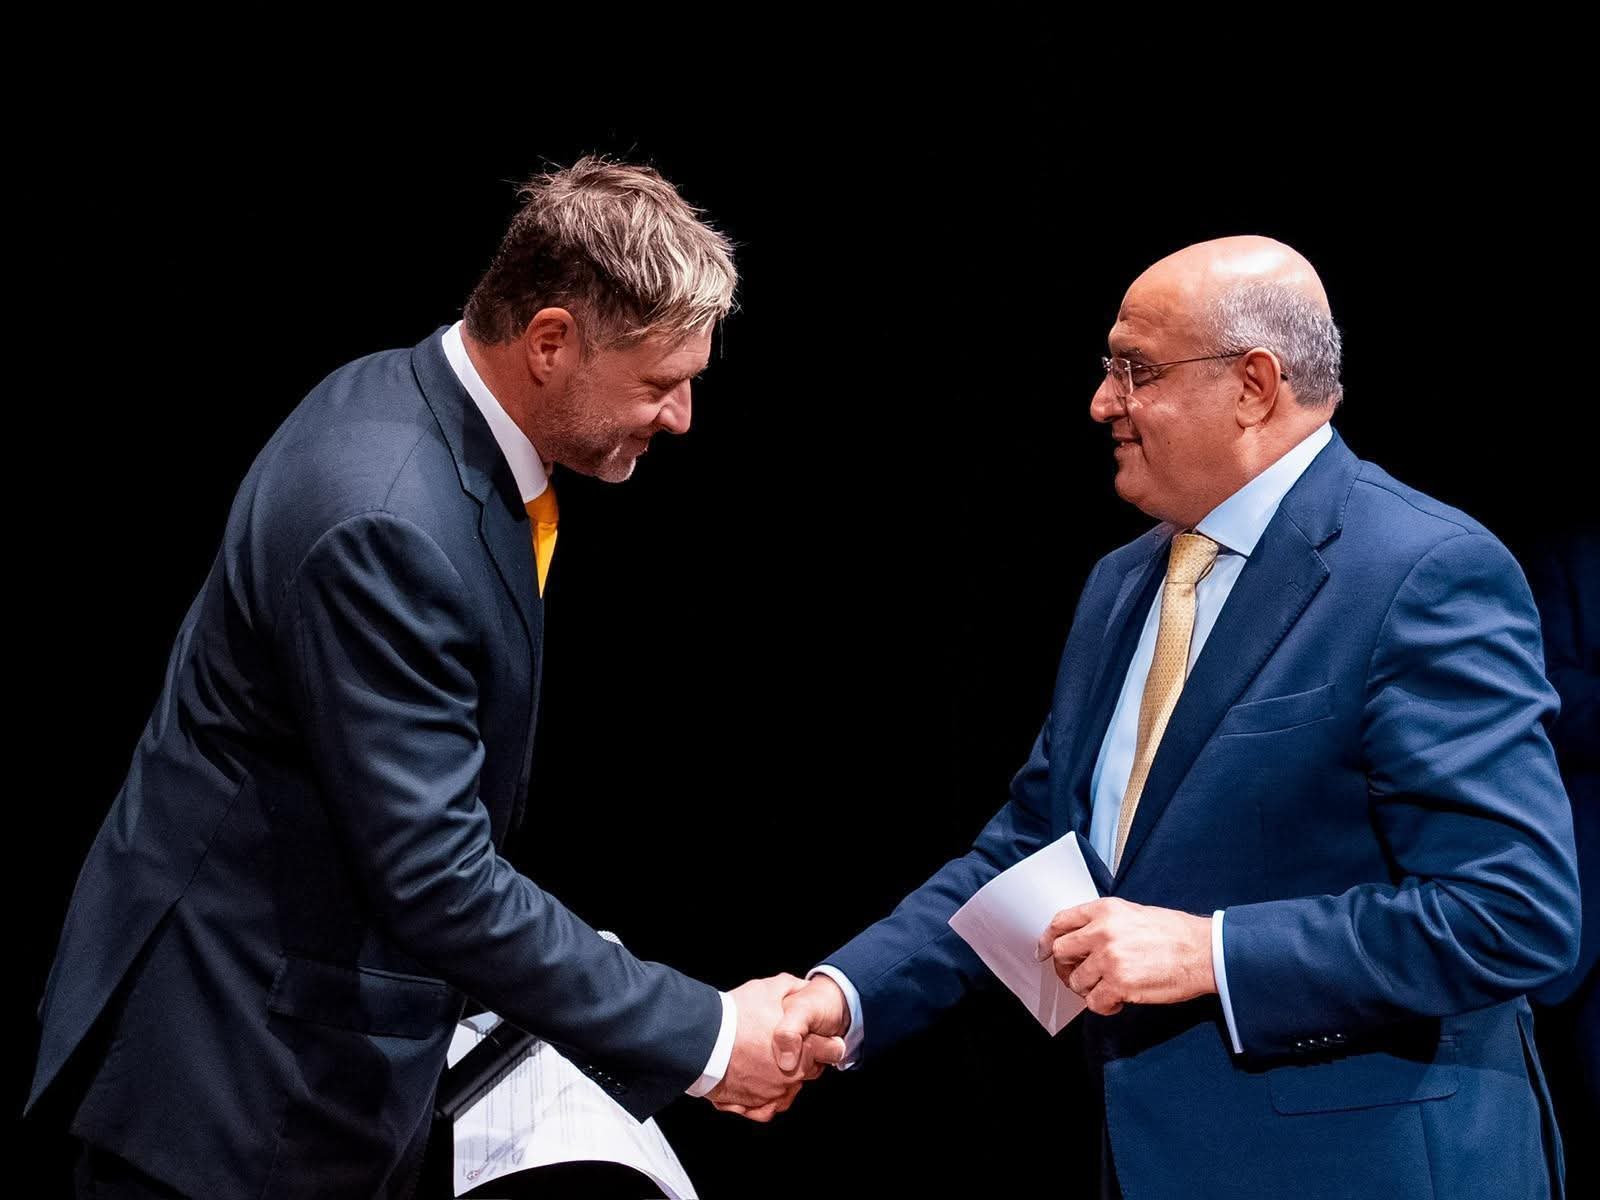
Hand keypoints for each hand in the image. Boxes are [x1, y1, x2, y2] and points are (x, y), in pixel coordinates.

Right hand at [707, 974, 845, 1121]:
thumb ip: (792, 988)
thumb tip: (804, 987)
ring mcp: (771, 1093)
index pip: (833, 1050)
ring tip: (768, 1061)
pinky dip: (766, 1099)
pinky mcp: (752, 1104)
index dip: (829, 1042)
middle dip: (805, 1059)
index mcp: (803, 1050)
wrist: (703, 1042)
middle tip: (790, 1046)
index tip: (825, 1039)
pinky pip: (768, 1108)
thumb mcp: (768, 990)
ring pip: (789, 1090)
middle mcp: (791, 1077)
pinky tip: (758, 1082)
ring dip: (784, 1078)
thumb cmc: (735, 1016)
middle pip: (811, 1071)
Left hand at [1036, 897, 1214, 1015]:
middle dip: (1065, 967)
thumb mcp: (1133, 914)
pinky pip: (1094, 1003)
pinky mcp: (1120, 984)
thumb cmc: (1174, 934)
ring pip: (1076, 981)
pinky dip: (1104, 1006)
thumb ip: (1103, 923)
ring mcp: (1109, 959)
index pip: (1060, 922)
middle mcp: (1102, 931)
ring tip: (1108, 988)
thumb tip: (1080, 940)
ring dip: (1088, 989)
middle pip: (1060, 952)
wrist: (1204, 952)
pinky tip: (1118, 1001)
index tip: (1044, 950)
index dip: (1047, 938)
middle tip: (1077, 976)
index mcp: (1105, 910)